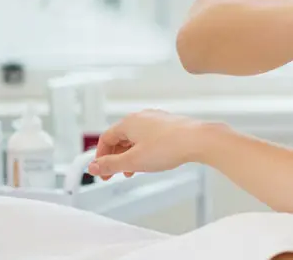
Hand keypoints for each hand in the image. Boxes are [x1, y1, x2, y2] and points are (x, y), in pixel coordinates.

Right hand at [87, 109, 207, 179]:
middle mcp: (142, 117)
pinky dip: (143, 150)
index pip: (106, 139)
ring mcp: (156, 119)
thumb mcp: (133, 161)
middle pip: (120, 138)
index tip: (102, 172)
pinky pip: (148, 138)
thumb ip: (110, 165)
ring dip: (129, 156)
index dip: (101, 157)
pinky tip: (148, 162)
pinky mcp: (168, 125)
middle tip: (114, 175)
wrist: (199, 140)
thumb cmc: (169, 147)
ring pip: (135, 138)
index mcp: (129, 122)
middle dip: (115, 158)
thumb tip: (93, 167)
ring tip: (131, 171)